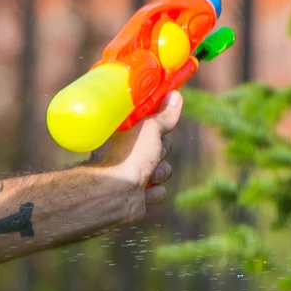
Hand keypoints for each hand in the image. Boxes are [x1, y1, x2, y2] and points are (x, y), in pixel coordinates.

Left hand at [87, 90, 182, 221]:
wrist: (115, 194)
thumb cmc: (127, 157)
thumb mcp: (150, 128)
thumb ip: (164, 114)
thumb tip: (175, 94)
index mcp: (123, 135)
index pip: (150, 125)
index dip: (159, 126)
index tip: (163, 124)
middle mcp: (124, 154)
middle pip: (161, 147)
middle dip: (161, 152)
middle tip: (152, 154)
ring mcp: (130, 175)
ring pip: (163, 170)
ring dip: (160, 173)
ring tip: (146, 176)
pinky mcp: (137, 195)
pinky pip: (159, 191)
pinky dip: (154, 192)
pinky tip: (142, 192)